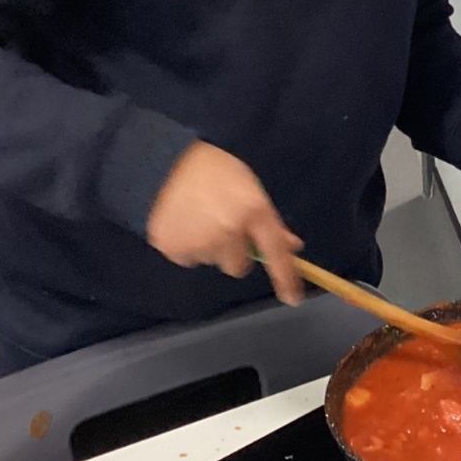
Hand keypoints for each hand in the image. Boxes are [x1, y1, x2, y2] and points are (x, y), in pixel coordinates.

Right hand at [145, 141, 303, 303]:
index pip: (276, 252)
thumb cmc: (216, 172)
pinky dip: (188, 246)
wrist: (167, 161)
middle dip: (234, 252)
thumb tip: (291, 247)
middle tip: (222, 226)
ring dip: (210, 247)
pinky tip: (183, 222)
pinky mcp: (174, 249)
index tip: (293, 299)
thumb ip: (269, 221)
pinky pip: (189, 259)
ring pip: (212, 261)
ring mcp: (200, 241)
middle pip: (239, 267)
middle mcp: (229, 230)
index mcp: (253, 210)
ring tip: (199, 218)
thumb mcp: (250, 189)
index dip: (286, 278)